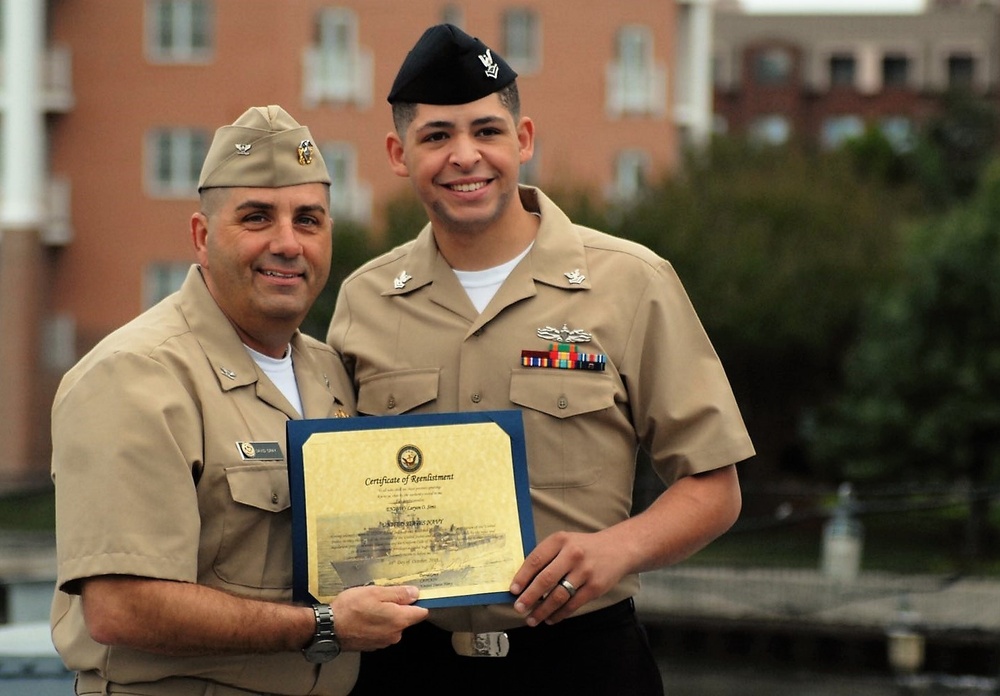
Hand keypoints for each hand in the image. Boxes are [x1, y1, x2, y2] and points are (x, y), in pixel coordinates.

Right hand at [329, 585, 427, 650]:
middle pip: (405, 618)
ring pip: (392, 625)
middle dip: (398, 607)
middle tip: (381, 596)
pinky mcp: (372, 645)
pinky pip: (380, 632)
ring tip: (369, 605)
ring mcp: (383, 642)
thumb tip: (415, 593)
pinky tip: (363, 616)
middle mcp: (394, 634)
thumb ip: (398, 593)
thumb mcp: (376, 592)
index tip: (411, 593)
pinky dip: (376, 624)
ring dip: (385, 616)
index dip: (418, 602)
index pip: (421, 612)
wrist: (328, 628)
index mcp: (399, 620)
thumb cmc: (351, 608)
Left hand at [509, 530, 625, 626]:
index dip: (522, 577)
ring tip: (532, 619)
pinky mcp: (595, 587)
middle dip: (529, 597)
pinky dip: (559, 614)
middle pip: (545, 579)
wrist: (618, 548)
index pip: (536, 560)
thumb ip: (547, 556)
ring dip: (542, 610)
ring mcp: (585, 571)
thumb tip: (524, 581)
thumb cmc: (584, 547)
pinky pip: (573, 604)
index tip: (513, 590)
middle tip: (518, 608)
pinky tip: (550, 618)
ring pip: (559, 595)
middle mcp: (572, 554)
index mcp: (560, 540)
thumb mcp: (565, 541)